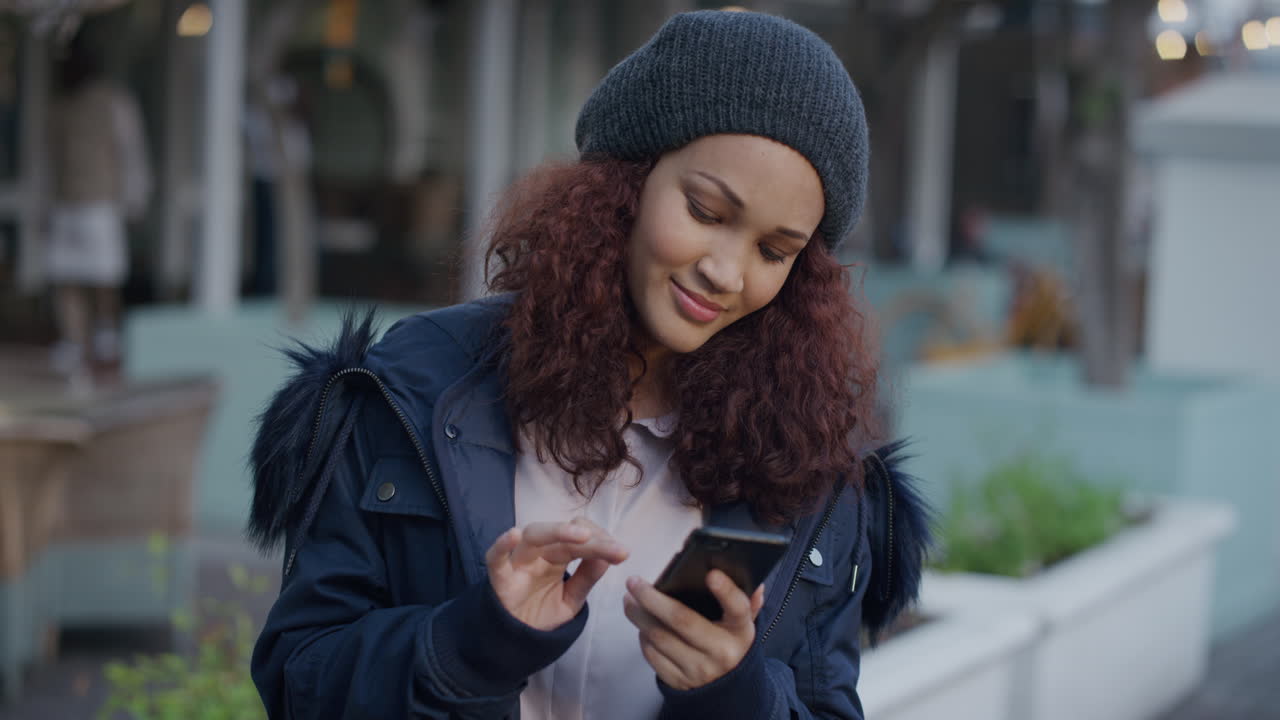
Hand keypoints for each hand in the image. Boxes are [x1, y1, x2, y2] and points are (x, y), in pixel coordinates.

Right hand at [487, 516, 628, 630]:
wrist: (516, 641)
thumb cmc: (542, 613)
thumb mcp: (572, 599)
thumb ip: (587, 578)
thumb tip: (610, 555)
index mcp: (558, 555)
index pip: (580, 540)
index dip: (601, 542)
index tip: (623, 553)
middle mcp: (539, 552)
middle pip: (562, 535)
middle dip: (590, 538)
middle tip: (614, 548)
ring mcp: (518, 562)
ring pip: (534, 535)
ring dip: (557, 531)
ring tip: (582, 535)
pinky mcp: (499, 577)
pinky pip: (495, 558)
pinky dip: (502, 545)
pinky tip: (514, 535)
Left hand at [623, 570, 764, 689]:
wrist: (726, 689)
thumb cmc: (729, 644)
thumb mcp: (742, 624)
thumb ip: (746, 602)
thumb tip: (756, 583)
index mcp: (739, 631)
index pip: (737, 608)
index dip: (725, 590)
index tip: (711, 573)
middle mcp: (721, 651)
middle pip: (681, 620)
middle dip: (652, 598)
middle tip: (634, 582)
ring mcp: (699, 669)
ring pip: (659, 637)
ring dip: (638, 616)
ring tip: (629, 599)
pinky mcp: (679, 681)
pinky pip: (653, 656)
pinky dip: (643, 637)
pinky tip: (640, 624)